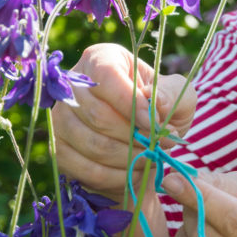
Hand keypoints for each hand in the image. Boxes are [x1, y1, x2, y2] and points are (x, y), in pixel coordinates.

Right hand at [52, 43, 196, 198]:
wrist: (143, 136)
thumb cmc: (159, 107)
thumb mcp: (177, 95)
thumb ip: (172, 95)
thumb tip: (156, 103)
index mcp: (100, 59)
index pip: (107, 76)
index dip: (131, 103)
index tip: (155, 124)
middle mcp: (71, 85)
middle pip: (98, 114)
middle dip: (135, 137)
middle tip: (158, 147)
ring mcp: (59, 118)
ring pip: (93, 144)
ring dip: (128, 159)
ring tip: (150, 159)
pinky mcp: (59, 149)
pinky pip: (87, 169)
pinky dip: (116, 177)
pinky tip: (134, 172)